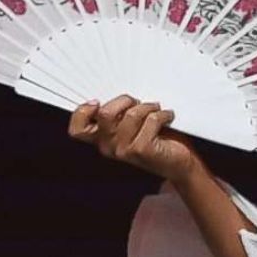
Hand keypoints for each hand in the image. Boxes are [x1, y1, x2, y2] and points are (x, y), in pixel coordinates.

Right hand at [68, 95, 202, 182]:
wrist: (178, 164)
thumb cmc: (157, 140)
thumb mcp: (132, 125)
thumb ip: (118, 113)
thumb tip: (118, 93)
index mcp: (102, 139)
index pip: (77, 129)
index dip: (82, 112)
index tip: (97, 101)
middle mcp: (109, 147)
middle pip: (105, 114)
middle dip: (124, 100)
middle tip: (138, 102)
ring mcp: (124, 150)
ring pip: (131, 114)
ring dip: (148, 107)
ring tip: (157, 110)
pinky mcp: (142, 150)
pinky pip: (150, 120)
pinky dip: (162, 115)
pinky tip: (167, 118)